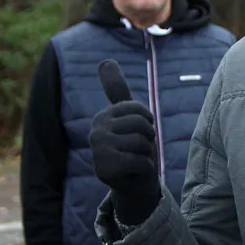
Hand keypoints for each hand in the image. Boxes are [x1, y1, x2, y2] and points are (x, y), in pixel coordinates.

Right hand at [90, 59, 161, 225]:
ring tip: (136, 159)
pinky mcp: (105, 170)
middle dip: (149, 139)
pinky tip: (135, 172)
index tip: (139, 133)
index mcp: (103, 117)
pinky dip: (146, 168)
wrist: (132, 184)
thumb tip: (104, 60)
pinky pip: (140, 161)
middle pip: (142, 126)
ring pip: (142, 143)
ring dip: (147, 154)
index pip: (140, 110)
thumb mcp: (127, 116)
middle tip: (139, 149)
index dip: (148, 122)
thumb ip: (116, 90)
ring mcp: (98, 151)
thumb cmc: (132, 147)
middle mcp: (96, 132)